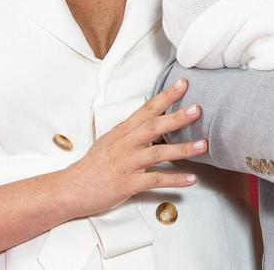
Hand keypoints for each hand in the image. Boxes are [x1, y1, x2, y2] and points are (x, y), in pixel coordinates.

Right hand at [61, 79, 205, 216]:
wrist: (71, 188)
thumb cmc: (93, 164)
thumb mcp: (111, 139)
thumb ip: (132, 129)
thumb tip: (152, 116)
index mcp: (123, 131)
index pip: (147, 108)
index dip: (166, 96)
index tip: (183, 84)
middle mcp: (126, 144)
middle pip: (154, 126)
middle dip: (177, 117)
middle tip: (197, 109)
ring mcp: (127, 163)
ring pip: (158, 153)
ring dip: (183, 149)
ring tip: (203, 145)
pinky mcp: (128, 183)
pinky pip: (155, 180)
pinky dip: (175, 180)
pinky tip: (191, 179)